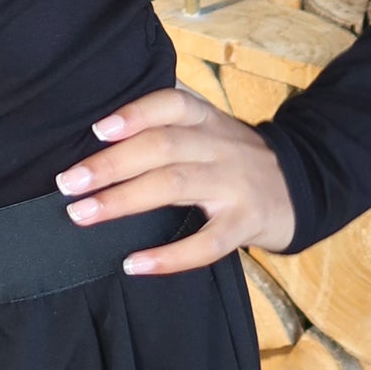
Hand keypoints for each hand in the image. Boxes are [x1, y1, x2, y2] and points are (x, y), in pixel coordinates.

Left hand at [54, 84, 296, 275]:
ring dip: (124, 201)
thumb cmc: (233, 157)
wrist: (303, 186)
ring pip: (176, 186)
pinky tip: (134, 264)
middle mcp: (220, 146)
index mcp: (207, 120)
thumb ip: (166, 122)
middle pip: (162, 147)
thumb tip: (97, 128)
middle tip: (67, 183)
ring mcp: (235, 185)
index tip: (96, 130)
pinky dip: (170, 256)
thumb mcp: (209, 128)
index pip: (170, 105)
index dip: (134, 114)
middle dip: (111, 164)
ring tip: (82, 214)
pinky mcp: (248, 223)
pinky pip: (208, 243)